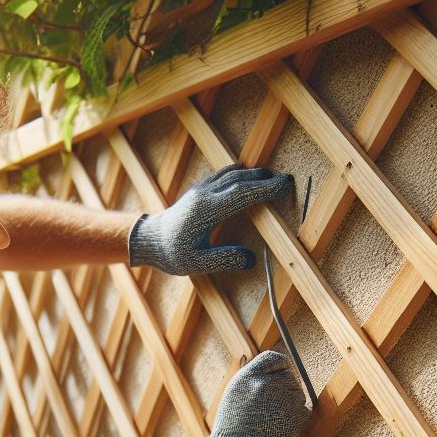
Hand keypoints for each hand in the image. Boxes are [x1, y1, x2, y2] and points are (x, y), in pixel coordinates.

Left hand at [128, 164, 292, 274]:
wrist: (149, 239)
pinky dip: (240, 174)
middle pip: (240, 178)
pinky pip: (223, 175)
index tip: (284, 186)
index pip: (242, 193)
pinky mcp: (199, 189)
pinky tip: (249, 177)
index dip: (265, 189)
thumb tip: (251, 259)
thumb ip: (224, 260)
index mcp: (207, 210)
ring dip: (253, 174)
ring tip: (272, 178)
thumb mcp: (197, 263)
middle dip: (265, 178)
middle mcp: (205, 194)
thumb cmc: (172, 254)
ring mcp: (201, 189)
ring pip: (232, 173)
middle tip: (286, 181)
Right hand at [189, 350, 310, 436]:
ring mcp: (282, 400)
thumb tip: (278, 369)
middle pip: (289, 376)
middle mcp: (265, 384)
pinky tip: (278, 428)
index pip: (275, 358)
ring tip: (269, 421)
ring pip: (297, 394)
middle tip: (269, 408)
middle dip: (284, 389)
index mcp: (248, 377)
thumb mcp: (235, 394)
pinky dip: (295, 419)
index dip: (279, 367)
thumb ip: (255, 378)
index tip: (278, 376)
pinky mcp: (295, 417)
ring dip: (289, 405)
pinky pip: (304, 410)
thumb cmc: (233, 428)